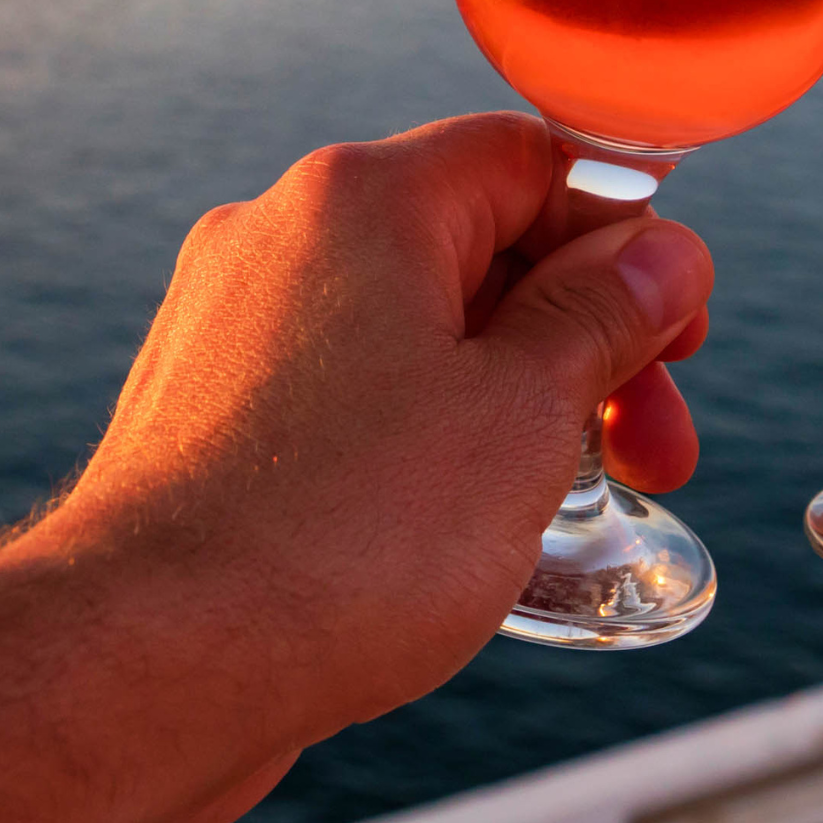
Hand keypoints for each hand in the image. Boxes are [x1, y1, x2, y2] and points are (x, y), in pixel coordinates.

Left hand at [37, 113, 714, 771]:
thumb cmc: (341, 537)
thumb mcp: (522, 415)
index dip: (625, 240)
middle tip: (656, 451)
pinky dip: (420, 441)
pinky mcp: (206, 418)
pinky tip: (455, 532)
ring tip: (564, 505)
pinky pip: (346, 398)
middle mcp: (280, 237)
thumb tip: (662, 253)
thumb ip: (601, 318)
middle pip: (475, 248)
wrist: (145, 663)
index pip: (531, 159)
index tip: (676, 338)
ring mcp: (230, 328)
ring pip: (412, 332)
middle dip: (582, 344)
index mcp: (362, 200)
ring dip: (511, 401)